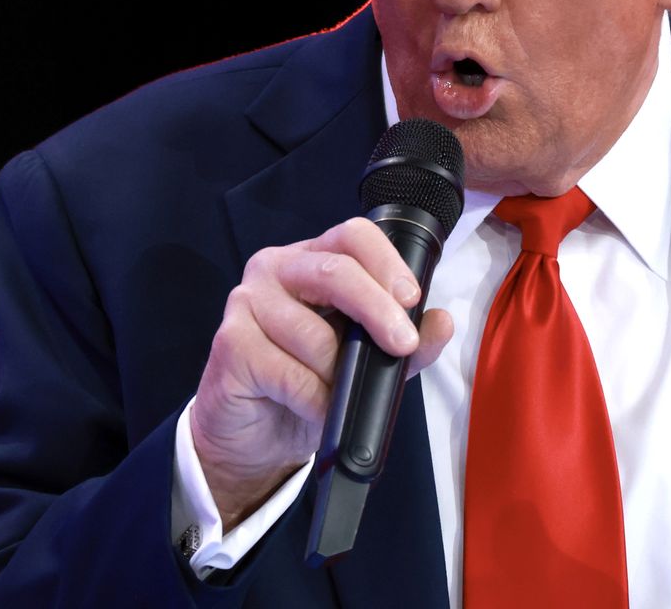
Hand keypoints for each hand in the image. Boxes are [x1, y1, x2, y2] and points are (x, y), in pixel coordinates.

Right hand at [191, 216, 454, 527]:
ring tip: (339, 393)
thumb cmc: (309, 385)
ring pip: (314, 334)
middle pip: (334, 271)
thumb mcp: (368, 362)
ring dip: (339, 374)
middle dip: (376, 309)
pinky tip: (315, 407)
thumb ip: (407, 341)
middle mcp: (275, 269)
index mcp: (312, 260)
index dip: (386, 262)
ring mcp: (247, 303)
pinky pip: (289, 373)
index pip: (353, 235)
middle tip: (401, 345)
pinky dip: (313, 399)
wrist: (256, 435)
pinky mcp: (230, 345)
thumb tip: (440, 323)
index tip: (411, 299)